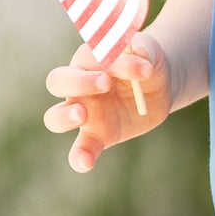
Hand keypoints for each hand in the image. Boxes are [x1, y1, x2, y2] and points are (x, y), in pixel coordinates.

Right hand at [42, 36, 171, 172]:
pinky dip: (79, 157)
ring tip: (82, 115)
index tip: (138, 68)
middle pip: (57, 82)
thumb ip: (144, 52)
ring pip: (55, 117)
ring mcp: (85, 113)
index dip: (111, 61)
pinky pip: (80, 149)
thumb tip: (140, 58)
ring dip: (64, 116)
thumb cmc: (147, 62)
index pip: (87, 58)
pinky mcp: (96, 136)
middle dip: (77, 83)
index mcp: (89, 60)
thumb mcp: (150, 52)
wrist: (159, 87)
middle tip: (105, 84)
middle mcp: (79, 86)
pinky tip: (86, 163)